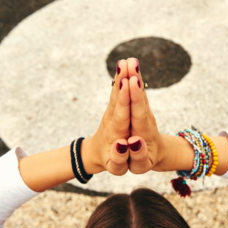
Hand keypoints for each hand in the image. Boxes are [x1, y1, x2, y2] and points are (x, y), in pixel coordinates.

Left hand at [83, 60, 131, 175]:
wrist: (99, 153)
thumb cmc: (112, 160)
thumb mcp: (114, 167)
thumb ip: (119, 158)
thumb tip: (127, 142)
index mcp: (116, 132)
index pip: (122, 114)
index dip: (125, 99)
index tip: (128, 82)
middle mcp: (115, 119)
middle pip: (119, 100)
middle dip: (125, 82)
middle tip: (129, 65)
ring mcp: (114, 111)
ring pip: (117, 93)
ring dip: (122, 76)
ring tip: (127, 61)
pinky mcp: (115, 107)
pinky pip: (118, 92)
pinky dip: (121, 79)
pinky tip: (124, 66)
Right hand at [125, 58, 195, 173]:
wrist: (154, 152)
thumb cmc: (143, 160)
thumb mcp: (141, 165)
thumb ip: (138, 156)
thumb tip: (131, 142)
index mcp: (143, 132)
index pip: (138, 114)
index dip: (133, 98)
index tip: (129, 81)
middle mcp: (144, 119)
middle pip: (139, 100)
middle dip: (134, 82)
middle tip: (130, 64)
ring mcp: (143, 111)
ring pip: (139, 93)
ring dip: (134, 76)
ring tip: (130, 61)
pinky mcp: (141, 108)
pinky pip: (137, 93)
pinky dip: (134, 79)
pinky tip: (129, 66)